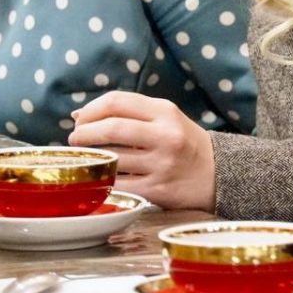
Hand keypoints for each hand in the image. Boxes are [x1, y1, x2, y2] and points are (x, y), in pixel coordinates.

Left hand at [69, 91, 215, 210]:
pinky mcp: (157, 190)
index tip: (80, 120)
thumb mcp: (165, 118)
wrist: (218, 174)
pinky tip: (99, 178)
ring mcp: (162, 164)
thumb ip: (128, 112)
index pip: (117, 102)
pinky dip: (103, 181)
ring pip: (112, 159)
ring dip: (90, 159)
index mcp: (165, 112)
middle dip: (83, 134)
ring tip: (85, 158)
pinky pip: (119, 185)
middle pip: (111, 128)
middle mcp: (165, 136)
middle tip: (74, 139)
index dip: (90, 110)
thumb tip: (79, 115)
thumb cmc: (183, 142)